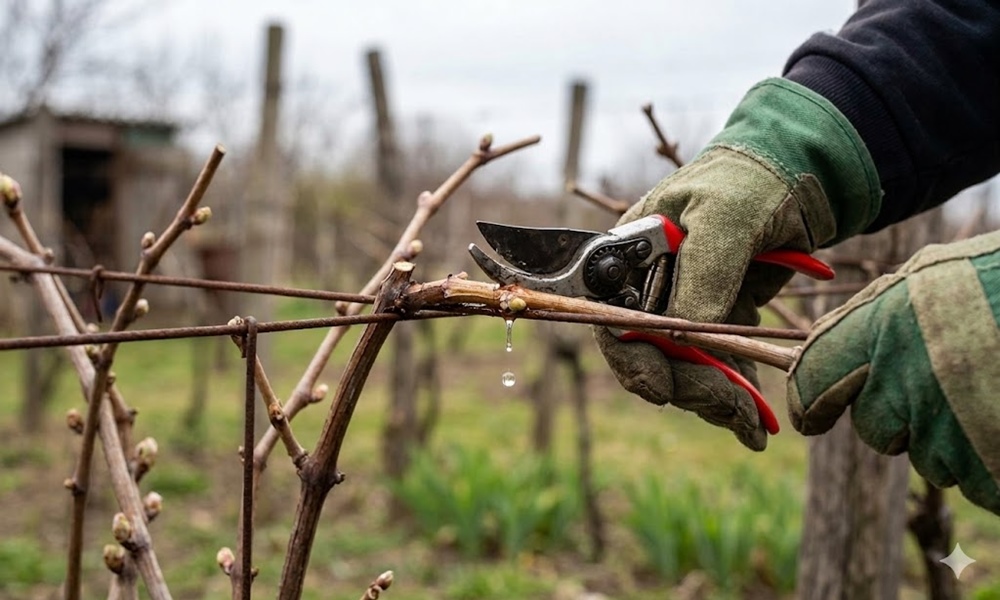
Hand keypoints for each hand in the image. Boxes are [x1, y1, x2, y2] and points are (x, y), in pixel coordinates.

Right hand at [596, 78, 880, 449]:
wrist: (797, 177)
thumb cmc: (747, 183)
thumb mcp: (725, 216)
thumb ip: (704, 271)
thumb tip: (688, 334)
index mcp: (629, 262)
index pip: (613, 320)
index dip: (631, 359)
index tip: (660, 388)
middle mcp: (648, 290)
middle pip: (648, 357)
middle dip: (686, 387)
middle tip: (729, 407)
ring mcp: (683, 308)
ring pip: (683, 372)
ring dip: (714, 401)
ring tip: (754, 423)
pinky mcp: (718, 322)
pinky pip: (716, 369)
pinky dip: (735, 396)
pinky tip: (757, 420)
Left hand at [788, 232, 999, 514]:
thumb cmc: (998, 282)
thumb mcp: (929, 279)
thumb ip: (875, 318)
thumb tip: (828, 353)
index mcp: (878, 330)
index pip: (812, 382)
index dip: (810, 401)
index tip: (812, 415)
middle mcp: (903, 383)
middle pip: (877, 431)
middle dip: (903, 419)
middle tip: (950, 386)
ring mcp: (947, 430)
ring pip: (933, 461)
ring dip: (958, 440)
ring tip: (994, 392)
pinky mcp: (990, 467)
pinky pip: (981, 485)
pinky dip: (997, 467)